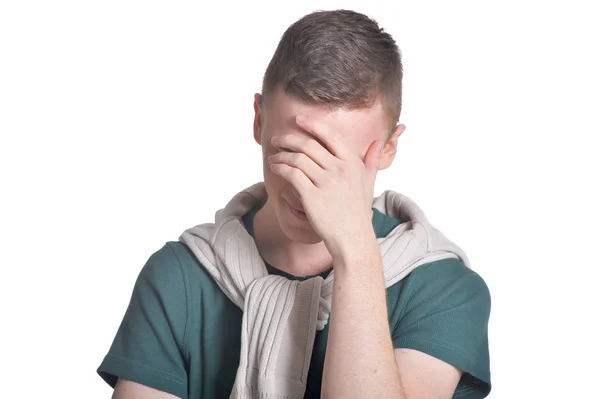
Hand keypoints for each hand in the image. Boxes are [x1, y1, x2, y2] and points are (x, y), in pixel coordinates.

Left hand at [267, 114, 382, 259]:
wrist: (352, 238)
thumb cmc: (358, 212)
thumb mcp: (369, 184)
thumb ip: (371, 161)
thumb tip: (378, 142)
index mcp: (353, 163)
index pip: (330, 135)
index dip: (312, 124)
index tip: (298, 120)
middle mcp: (340, 169)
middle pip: (309, 144)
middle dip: (290, 138)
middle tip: (278, 138)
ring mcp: (326, 182)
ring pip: (297, 158)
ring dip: (281, 154)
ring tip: (273, 156)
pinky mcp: (311, 196)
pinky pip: (292, 174)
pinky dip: (280, 168)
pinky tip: (275, 168)